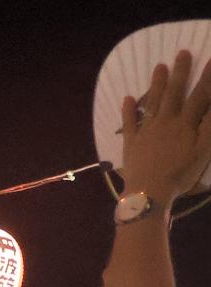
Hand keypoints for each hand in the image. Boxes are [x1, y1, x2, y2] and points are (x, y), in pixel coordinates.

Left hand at [121, 50, 210, 206]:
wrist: (149, 191)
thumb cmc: (180, 173)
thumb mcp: (204, 150)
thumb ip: (210, 125)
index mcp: (186, 124)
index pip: (200, 95)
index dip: (208, 78)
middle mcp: (166, 122)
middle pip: (175, 93)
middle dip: (180, 72)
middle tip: (182, 52)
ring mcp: (146, 130)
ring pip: (153, 102)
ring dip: (157, 83)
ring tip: (160, 66)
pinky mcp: (131, 142)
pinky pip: (129, 123)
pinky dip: (128, 110)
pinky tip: (127, 97)